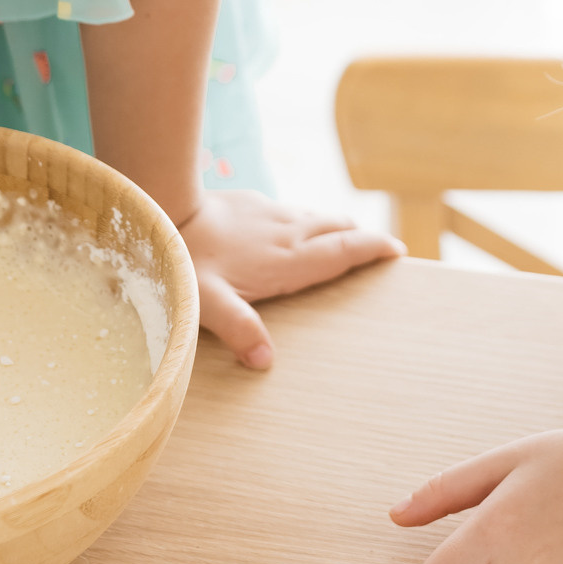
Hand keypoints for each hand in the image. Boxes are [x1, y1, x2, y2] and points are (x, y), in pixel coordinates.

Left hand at [179, 188, 402, 368]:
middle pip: (338, 229)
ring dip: (336, 227)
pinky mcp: (253, 201)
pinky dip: (307, 219)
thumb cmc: (187, 261)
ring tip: (346, 238)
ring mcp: (271, 213)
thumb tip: (265, 362)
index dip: (372, 249)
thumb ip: (240, 331)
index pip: (342, 251)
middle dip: (362, 237)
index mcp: (287, 259)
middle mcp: (287, 232)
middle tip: (380, 249)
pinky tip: (297, 227)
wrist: (166, 208)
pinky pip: (292, 210)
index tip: (397, 251)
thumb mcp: (209, 303)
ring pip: (317, 216)